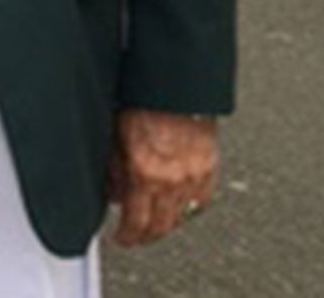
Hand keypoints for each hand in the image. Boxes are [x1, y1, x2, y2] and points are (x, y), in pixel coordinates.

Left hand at [110, 109, 218, 246]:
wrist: (174, 85)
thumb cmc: (142, 101)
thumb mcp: (114, 136)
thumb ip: (114, 170)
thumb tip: (113, 194)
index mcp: (144, 171)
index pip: (136, 222)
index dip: (127, 237)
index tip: (121, 239)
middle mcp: (172, 179)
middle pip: (161, 227)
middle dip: (146, 237)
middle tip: (136, 237)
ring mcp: (194, 176)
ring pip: (182, 218)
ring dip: (166, 226)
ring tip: (154, 225)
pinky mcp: (210, 170)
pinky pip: (200, 202)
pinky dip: (188, 209)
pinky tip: (178, 207)